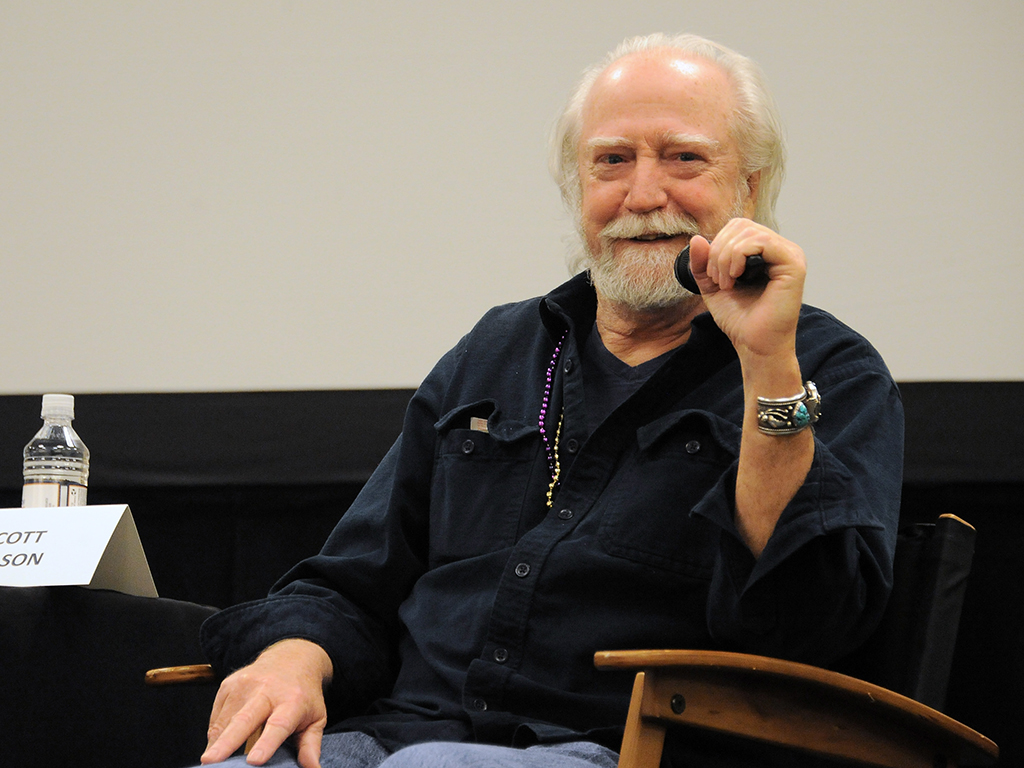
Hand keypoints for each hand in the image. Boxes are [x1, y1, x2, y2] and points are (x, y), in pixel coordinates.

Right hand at [201, 638, 331, 767]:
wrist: (291, 658)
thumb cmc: (303, 695)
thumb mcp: (315, 718)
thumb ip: (311, 745)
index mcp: (292, 701)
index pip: (278, 725)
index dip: (266, 744)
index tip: (253, 761)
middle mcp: (267, 690)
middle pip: (244, 720)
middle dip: (226, 743)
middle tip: (208, 762)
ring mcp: (245, 684)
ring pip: (224, 720)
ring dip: (216, 744)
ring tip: (211, 762)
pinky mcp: (228, 683)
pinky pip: (216, 716)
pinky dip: (215, 734)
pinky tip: (219, 744)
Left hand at [686, 219, 805, 361]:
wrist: (754, 345)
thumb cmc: (740, 319)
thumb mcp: (712, 286)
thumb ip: (702, 263)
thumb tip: (696, 239)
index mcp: (766, 252)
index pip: (737, 227)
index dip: (717, 244)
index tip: (713, 275)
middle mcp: (781, 249)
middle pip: (742, 225)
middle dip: (719, 250)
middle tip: (718, 280)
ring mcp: (790, 255)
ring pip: (749, 232)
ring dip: (726, 257)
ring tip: (726, 283)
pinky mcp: (794, 264)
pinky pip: (761, 242)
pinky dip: (738, 256)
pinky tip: (736, 278)